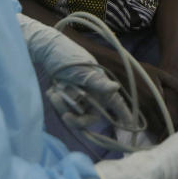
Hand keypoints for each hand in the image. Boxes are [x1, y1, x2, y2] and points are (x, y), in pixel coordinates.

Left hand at [17, 14, 131, 128]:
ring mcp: (79, 97)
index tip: (130, 127)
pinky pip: (64, 109)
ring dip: (63, 107)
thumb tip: (115, 87)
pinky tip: (51, 92)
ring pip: (75, 114)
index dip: (124, 115)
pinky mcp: (67, 97)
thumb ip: (98, 82)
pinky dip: (57, 103)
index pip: (116, 103)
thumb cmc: (68, 57)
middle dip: (77, 119)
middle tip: (65, 116)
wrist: (47, 51)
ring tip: (53, 93)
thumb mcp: (82, 71)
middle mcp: (93, 94)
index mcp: (101, 86)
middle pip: (90, 117)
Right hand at [94, 55, 177, 139]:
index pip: (167, 117)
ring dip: (156, 130)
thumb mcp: (160, 73)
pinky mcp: (131, 110)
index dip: (172, 124)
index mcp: (157, 98)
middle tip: (170, 132)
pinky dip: (148, 126)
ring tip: (162, 133)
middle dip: (165, 130)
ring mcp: (138, 109)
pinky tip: (152, 126)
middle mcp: (148, 106)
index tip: (177, 128)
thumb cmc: (142, 70)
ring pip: (150, 126)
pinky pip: (142, 123)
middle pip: (159, 125)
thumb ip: (175, 84)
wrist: (121, 69)